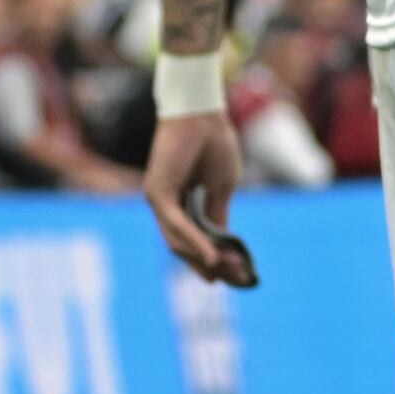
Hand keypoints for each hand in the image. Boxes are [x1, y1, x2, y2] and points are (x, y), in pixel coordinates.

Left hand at [143, 113, 255, 287]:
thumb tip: (223, 245)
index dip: (214, 261)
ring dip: (204, 259)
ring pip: (178, 242)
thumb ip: (218, 215)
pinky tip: (213, 256)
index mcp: (182, 203)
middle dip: (210, 266)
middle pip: (184, 248)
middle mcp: (166, 206)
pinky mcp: (158, 193)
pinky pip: (176, 225)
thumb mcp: (222, 187)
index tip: (237, 278)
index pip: (194, 241)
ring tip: (229, 271)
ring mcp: (159, 200)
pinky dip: (195, 242)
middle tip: (236, 280)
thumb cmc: (213, 143)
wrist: (201, 114)